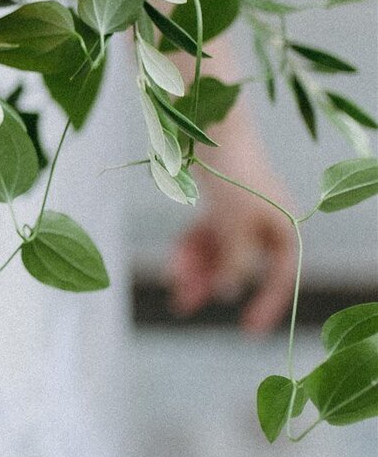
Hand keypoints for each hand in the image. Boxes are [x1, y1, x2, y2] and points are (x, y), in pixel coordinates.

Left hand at [166, 99, 297, 332]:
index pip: (279, 277)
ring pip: (219, 254)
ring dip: (196, 268)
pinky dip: (191, 249)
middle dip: (211, 283)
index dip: (266, 304)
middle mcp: (265, 224)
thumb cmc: (232, 173)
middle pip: (241, 268)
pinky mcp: (220, 206)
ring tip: (172, 280)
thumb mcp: (234, 225)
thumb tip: (227, 291)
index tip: (248, 331)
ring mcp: (241, 215)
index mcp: (283, 228)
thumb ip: (234, 261)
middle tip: (181, 304)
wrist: (211, 125)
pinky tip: (174, 261)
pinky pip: (206, 238)